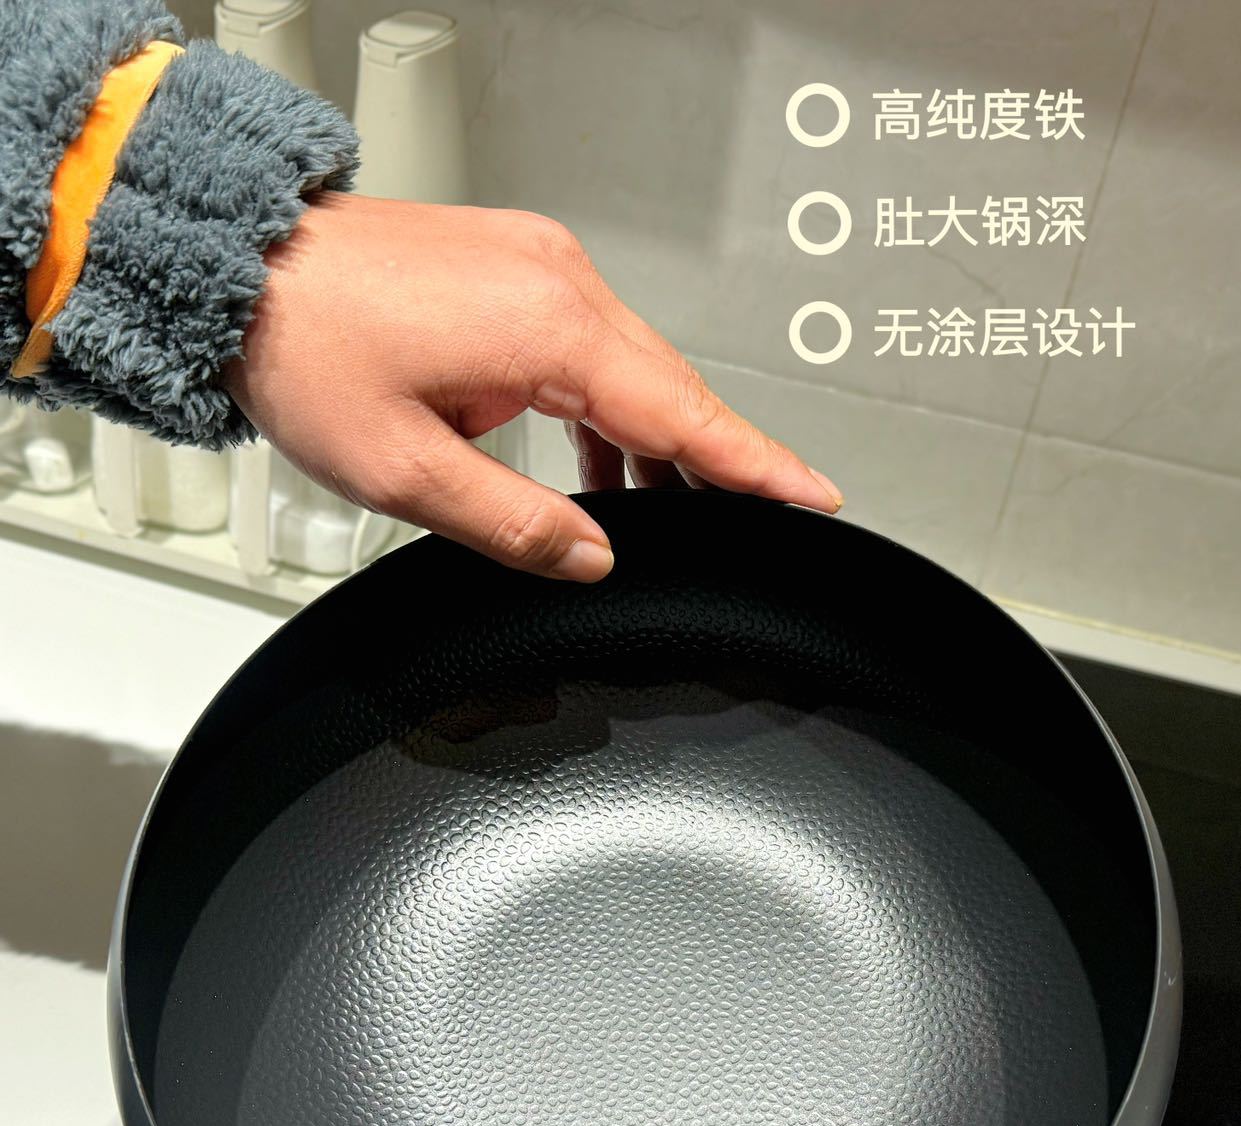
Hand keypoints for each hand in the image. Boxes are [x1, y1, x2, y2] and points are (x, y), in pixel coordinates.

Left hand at [225, 194, 842, 579]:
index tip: (813, 496)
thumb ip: (516, 525)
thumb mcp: (407, 472)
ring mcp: (537, 264)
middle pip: (670, 388)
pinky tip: (600, 460)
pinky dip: (605, 405)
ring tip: (659, 515)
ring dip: (650, 440)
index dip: (755, 465)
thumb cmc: (304, 348)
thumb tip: (592, 557)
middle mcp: (557, 280)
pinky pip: (589, 344)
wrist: (238, 264)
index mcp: (549, 326)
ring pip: (631, 367)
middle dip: (710, 461)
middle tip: (748, 523)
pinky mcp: (512, 266)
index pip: (685, 413)